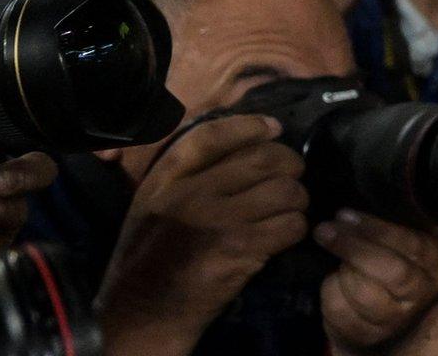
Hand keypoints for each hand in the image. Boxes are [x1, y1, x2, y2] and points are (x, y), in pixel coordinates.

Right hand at [96, 116, 309, 351]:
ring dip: (296, 200)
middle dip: (289, 165)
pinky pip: (291, 225)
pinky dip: (296, 228)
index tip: (274, 127)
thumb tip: (246, 140)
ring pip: (285, 191)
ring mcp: (217, 221)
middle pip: (264, 158)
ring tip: (287, 210)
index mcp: (167, 178)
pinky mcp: (240, 250)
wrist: (140, 312)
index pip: (215, 135)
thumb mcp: (154, 201)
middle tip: (290, 177)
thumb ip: (190, 172)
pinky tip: (284, 235)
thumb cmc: (151, 254)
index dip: (251, 126)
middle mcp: (192, 193)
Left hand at [316, 210, 437, 353]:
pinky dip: (330, 292)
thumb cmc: (403, 268)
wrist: (397, 320)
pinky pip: (341, 311)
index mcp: (437, 264)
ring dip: (342, 271)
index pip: (410, 244)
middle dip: (353, 247)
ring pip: (363, 292)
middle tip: (325, 230)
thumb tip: (391, 189)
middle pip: (389, 270)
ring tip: (336, 257)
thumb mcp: (418, 242)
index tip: (345, 214)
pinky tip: (334, 281)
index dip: (376, 229)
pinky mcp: (369, 336)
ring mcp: (396, 320)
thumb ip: (412, 220)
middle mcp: (422, 294)